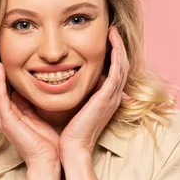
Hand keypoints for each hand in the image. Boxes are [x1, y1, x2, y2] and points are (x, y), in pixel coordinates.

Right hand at [0, 50, 60, 167]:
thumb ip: (33, 104)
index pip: (2, 88)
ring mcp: (3, 118)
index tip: (2, 53)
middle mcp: (4, 115)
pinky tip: (0, 66)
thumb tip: (34, 88)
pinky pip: (0, 96)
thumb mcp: (39, 117)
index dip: (1, 71)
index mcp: (11, 113)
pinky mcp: (6, 121)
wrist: (48, 162)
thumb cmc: (48, 143)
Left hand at [59, 26, 129, 156]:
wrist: (72, 149)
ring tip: (113, 30)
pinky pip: (117, 71)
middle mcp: (112, 97)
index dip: (112, 55)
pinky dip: (117, 54)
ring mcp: (112, 97)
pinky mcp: (107, 97)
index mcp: (105, 99)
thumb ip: (72, 92)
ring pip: (122, 65)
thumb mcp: (73, 107)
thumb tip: (57, 78)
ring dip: (119, 46)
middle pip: (122, 65)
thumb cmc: (68, 132)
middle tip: (112, 30)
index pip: (113, 71)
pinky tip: (112, 41)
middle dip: (118, 47)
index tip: (104, 39)